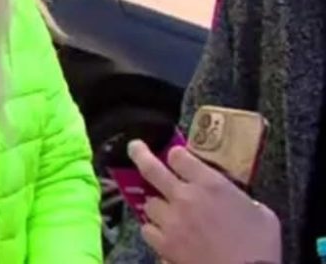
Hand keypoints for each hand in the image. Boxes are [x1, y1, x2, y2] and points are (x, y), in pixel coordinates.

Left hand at [127, 140, 280, 263]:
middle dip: (140, 154)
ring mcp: (171, 221)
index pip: (179, 156)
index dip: (177, 155)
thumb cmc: (259, 249)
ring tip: (167, 211)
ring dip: (157, 206)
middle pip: (151, 168)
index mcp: (210, 184)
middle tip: (135, 148)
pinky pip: (147, 230)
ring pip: (149, 203)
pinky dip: (154, 230)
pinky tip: (164, 233)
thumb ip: (240, 199)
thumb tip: (235, 201)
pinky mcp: (164, 244)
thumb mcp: (261, 214)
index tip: (177, 157)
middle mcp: (185, 197)